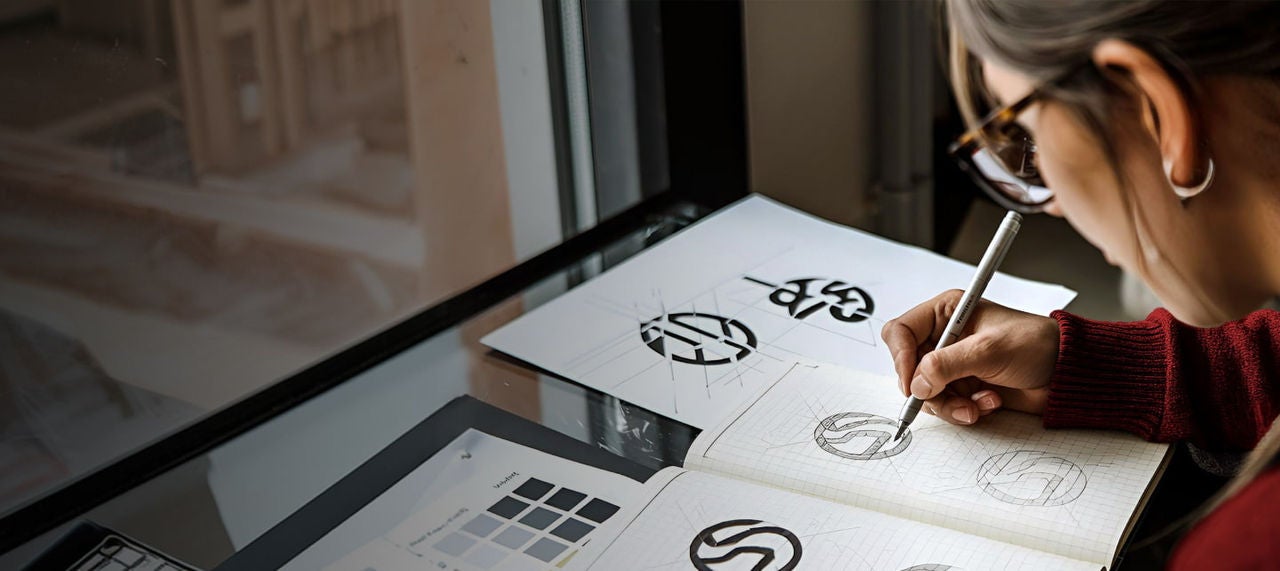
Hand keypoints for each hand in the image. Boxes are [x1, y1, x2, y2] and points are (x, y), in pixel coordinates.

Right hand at [881, 290, 1059, 424]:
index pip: (901, 332)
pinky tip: (989, 402)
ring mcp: (953, 365)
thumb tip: (917, 384)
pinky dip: (965, 410)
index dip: (901, 357)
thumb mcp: (989, 350)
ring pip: (926, 392)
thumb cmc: (1036, 346)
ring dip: (950, 404)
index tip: (913, 382)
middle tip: (949, 398)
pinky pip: (946, 405)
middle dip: (930, 390)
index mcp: (946, 313)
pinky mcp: (963, 387)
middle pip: (909, 368)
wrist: (1066, 374)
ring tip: (978, 405)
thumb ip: (947, 365)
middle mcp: (945, 338)